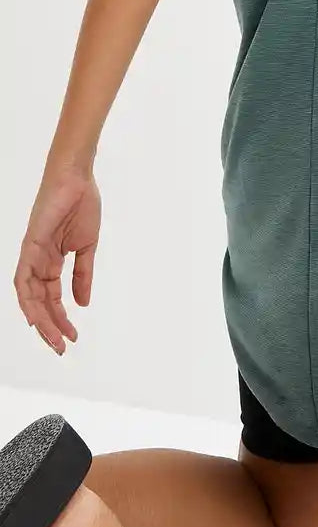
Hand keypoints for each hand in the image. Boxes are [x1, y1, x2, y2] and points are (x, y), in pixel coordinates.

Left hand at [14, 164, 100, 354]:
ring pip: (29, 296)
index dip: (61, 320)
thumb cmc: (81, 205)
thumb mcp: (86, 248)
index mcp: (52, 262)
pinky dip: (26, 297)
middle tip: (62, 347)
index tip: (72, 338)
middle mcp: (38, 262)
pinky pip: (22, 277)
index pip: (52, 299)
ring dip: (40, 319)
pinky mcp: (30, 245)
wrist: (77, 179)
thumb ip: (83, 275)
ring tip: (54, 338)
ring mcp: (32, 254)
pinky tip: (34, 315)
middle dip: (50, 327)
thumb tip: (82, 303)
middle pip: (39, 303)